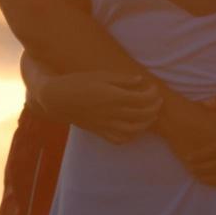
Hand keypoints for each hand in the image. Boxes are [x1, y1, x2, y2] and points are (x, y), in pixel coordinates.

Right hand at [42, 69, 162, 142]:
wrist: (57, 99)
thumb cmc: (79, 82)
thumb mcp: (101, 75)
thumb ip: (122, 79)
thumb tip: (140, 80)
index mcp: (113, 97)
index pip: (142, 99)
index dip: (152, 95)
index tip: (154, 89)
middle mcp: (112, 113)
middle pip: (141, 115)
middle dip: (154, 108)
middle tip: (158, 101)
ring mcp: (106, 124)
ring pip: (133, 130)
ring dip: (146, 123)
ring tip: (151, 115)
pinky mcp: (99, 131)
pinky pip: (119, 139)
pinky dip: (131, 135)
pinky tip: (134, 128)